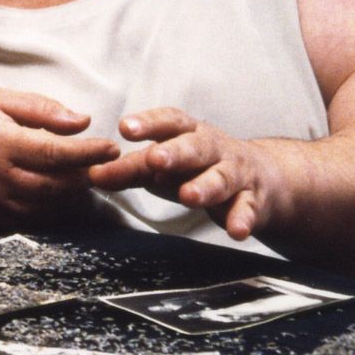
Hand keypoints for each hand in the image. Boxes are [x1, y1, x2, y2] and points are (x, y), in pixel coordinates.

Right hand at [0, 88, 119, 222]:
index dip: (88, 153)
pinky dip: (47, 212)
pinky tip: (58, 198)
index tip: (111, 147)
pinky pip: (24, 221)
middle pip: (54, 186)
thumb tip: (82, 121)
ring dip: (70, 198)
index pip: (56, 153)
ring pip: (43, 208)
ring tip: (84, 181)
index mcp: (2, 143)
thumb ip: (42, 109)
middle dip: (85, 178)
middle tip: (104, 167)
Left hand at [88, 107, 283, 240]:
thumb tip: (92, 174)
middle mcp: (213, 148)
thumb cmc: (199, 167)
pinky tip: (236, 232)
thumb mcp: (165, 164)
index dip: (148, 123)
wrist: (262, 177)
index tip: (125, 128)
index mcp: (188, 133)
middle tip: (155, 160)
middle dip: (175, 153)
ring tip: (189, 197)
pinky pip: (247, 209)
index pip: (169, 122)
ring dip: (205, 186)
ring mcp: (235, 172)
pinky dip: (242, 219)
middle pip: (194, 148)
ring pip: (220, 178)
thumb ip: (131, 168)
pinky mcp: (252, 199)